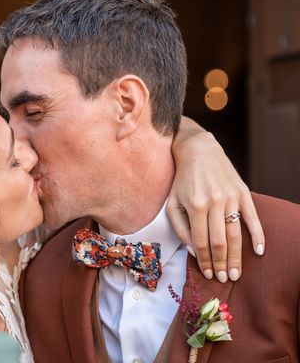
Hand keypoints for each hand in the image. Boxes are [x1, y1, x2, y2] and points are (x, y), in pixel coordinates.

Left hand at [168, 118, 264, 282]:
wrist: (198, 151)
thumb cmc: (182, 180)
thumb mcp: (172, 203)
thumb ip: (181, 228)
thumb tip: (195, 252)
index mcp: (195, 205)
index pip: (201, 241)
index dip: (205, 260)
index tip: (207, 273)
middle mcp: (215, 202)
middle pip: (220, 241)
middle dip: (221, 264)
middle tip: (223, 279)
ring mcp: (231, 197)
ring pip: (236, 234)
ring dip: (236, 257)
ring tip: (235, 273)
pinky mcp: (243, 192)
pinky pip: (252, 217)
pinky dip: (257, 235)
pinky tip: (258, 251)